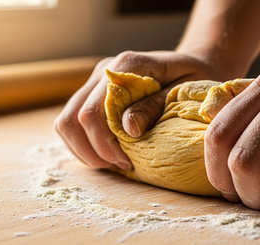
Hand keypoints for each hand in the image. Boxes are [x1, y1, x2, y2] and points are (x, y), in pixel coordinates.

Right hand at [55, 50, 229, 170]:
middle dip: (93, 152)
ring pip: (66, 125)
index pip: (92, 110)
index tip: (128, 162)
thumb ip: (154, 107)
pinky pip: (73, 126)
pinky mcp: (95, 95)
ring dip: (87, 151)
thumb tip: (128, 129)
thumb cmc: (193, 81)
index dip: (104, 143)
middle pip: (71, 120)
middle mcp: (105, 71)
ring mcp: (96, 82)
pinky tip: (112, 153)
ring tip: (117, 162)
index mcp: (126, 66)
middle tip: (122, 166)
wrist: (192, 67)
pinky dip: (87, 146)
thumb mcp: (185, 92)